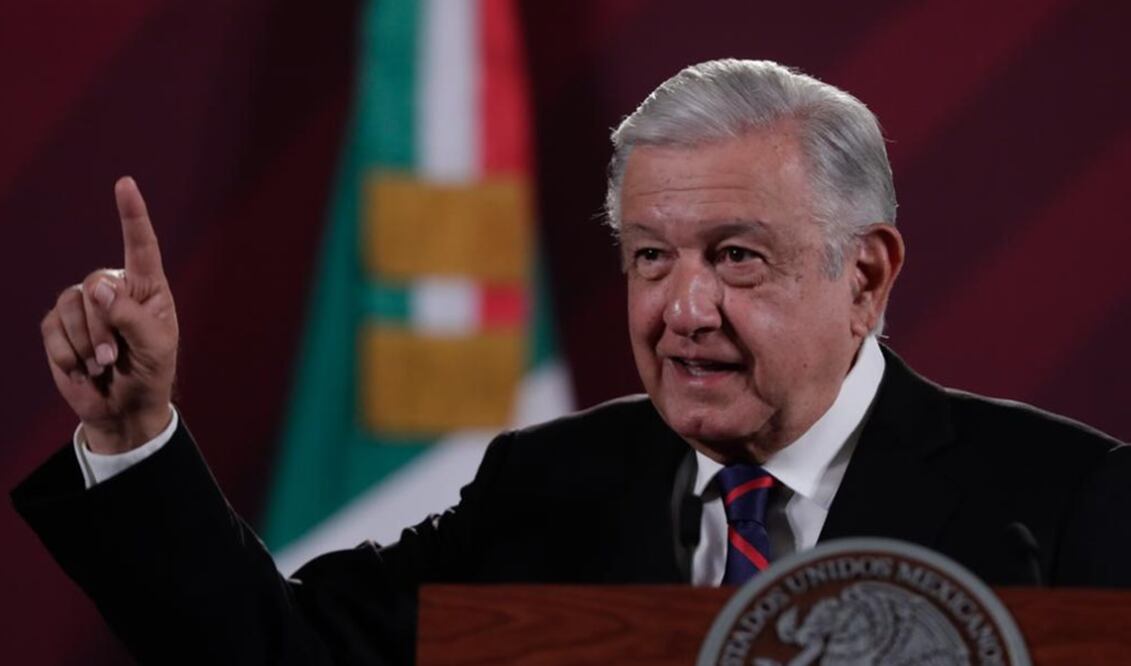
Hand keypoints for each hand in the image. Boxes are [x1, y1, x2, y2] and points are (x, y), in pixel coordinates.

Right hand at [40, 177, 178, 453]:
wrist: (124, 408)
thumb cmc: (150, 373)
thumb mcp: (154, 348)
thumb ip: (130, 317)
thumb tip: (96, 288)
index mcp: (147, 288)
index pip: (140, 245)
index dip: (132, 214)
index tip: (125, 183)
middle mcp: (113, 289)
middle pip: (96, 286)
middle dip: (102, 328)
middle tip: (114, 356)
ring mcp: (83, 306)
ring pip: (71, 306)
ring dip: (85, 344)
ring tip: (102, 364)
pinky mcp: (59, 327)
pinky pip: (53, 329)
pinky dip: (67, 355)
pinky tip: (82, 369)